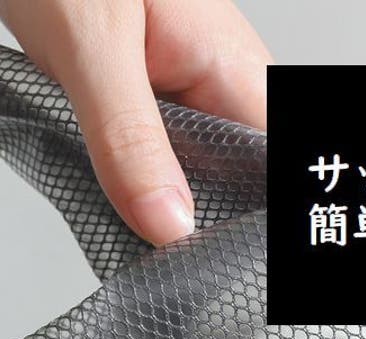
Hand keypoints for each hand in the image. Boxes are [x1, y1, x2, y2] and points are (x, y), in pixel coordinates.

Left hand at [0, 0, 270, 244]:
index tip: (216, 265)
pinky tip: (123, 205)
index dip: (251, 228)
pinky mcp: (157, 103)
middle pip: (241, 187)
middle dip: (206, 229)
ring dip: (168, 210)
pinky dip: (141, 187)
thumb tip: (168, 223)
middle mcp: (224, 87)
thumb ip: (129, 138)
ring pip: (200, 179)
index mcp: (235, 71)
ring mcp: (191, 96)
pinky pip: (165, 161)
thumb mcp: (92, 48)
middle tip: (169, 264)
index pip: (273, 175)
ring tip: (145, 242)